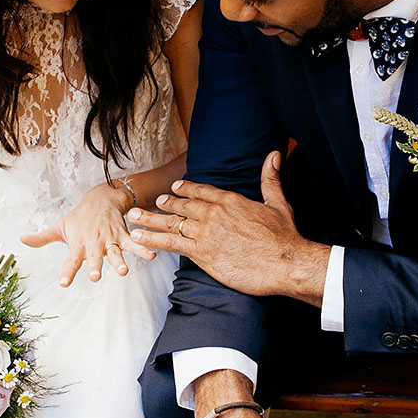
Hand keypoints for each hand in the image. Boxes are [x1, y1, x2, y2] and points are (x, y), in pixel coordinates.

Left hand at [20, 182, 154, 286]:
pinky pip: (134, 243)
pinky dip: (143, 249)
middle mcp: (94, 242)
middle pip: (95, 257)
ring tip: (124, 271)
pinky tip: (152, 256)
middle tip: (95, 276)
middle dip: (95, 266)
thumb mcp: (60, 227)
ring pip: (115, 252)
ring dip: (120, 261)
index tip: (64, 283)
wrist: (101, 198)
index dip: (68, 271)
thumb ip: (42, 237)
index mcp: (78, 243)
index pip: (71, 260)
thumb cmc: (79, 217)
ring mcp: (109, 239)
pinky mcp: (123, 235)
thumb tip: (21, 239)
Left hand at [127, 152, 328, 304]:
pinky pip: (172, 243)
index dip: (186, 189)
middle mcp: (214, 214)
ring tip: (133, 217)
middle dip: (166, 203)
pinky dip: (154, 238)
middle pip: (184, 206)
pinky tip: (139, 237)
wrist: (285, 263)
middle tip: (152, 201)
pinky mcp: (202, 253)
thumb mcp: (278, 203)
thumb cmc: (284, 237)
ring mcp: (206, 233)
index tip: (175, 188)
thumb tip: (274, 154)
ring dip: (151, 219)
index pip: (202, 191)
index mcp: (231, 201)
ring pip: (172, 223)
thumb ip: (270, 179)